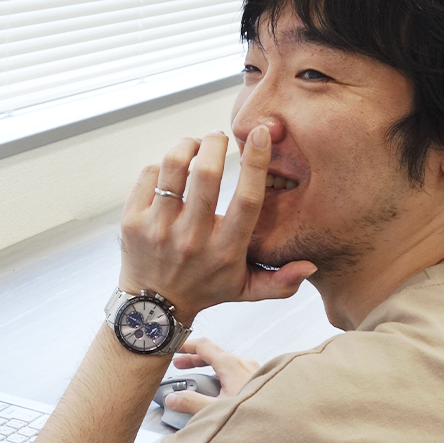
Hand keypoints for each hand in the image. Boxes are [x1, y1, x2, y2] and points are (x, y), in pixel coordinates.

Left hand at [119, 126, 315, 321]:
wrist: (153, 308)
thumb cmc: (206, 289)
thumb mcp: (246, 291)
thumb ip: (280, 282)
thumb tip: (310, 266)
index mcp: (225, 250)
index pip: (247, 200)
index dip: (256, 163)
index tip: (262, 135)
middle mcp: (192, 239)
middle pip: (207, 174)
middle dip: (216, 143)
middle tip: (220, 136)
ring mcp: (158, 229)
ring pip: (173, 167)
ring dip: (188, 145)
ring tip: (196, 144)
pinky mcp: (133, 222)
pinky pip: (149, 175)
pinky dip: (163, 164)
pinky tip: (173, 169)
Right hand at [164, 338, 257, 416]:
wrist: (287, 421)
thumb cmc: (259, 413)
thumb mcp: (217, 409)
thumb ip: (192, 403)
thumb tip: (174, 399)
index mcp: (231, 364)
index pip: (204, 345)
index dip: (186, 345)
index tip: (175, 347)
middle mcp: (244, 363)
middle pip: (214, 354)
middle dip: (195, 359)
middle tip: (180, 364)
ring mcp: (254, 370)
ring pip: (227, 362)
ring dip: (210, 367)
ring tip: (199, 378)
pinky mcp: (262, 380)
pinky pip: (238, 372)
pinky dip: (223, 375)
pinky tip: (222, 389)